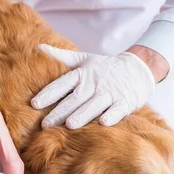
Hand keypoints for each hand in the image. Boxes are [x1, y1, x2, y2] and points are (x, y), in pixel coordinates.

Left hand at [31, 44, 158, 128]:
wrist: (138, 68)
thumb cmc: (104, 67)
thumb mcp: (83, 59)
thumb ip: (60, 56)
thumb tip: (37, 47)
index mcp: (83, 73)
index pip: (62, 84)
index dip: (49, 93)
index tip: (34, 104)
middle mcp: (95, 83)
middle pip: (76, 98)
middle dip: (60, 111)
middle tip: (45, 125)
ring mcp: (111, 93)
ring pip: (95, 105)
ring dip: (83, 114)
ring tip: (69, 125)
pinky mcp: (126, 102)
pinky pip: (118, 110)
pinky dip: (112, 116)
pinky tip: (104, 123)